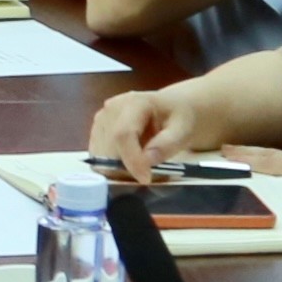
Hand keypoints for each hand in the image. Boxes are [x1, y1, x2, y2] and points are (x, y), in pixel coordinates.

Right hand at [89, 85, 208, 179]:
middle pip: (109, 146)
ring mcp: (102, 118)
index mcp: (135, 102)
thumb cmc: (178, 118)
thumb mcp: (184, 130)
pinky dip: (112, 165)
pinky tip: (130, 160)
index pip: (123, 134)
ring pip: (100, 154)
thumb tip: (147, 160)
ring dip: (118, 168)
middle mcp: (112, 107)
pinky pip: (98, 155)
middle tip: (147, 175)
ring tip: (141, 166)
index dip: (131, 159)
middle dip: (125, 167)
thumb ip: (167, 144)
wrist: (171, 108)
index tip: (145, 178)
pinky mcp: (97, 129)